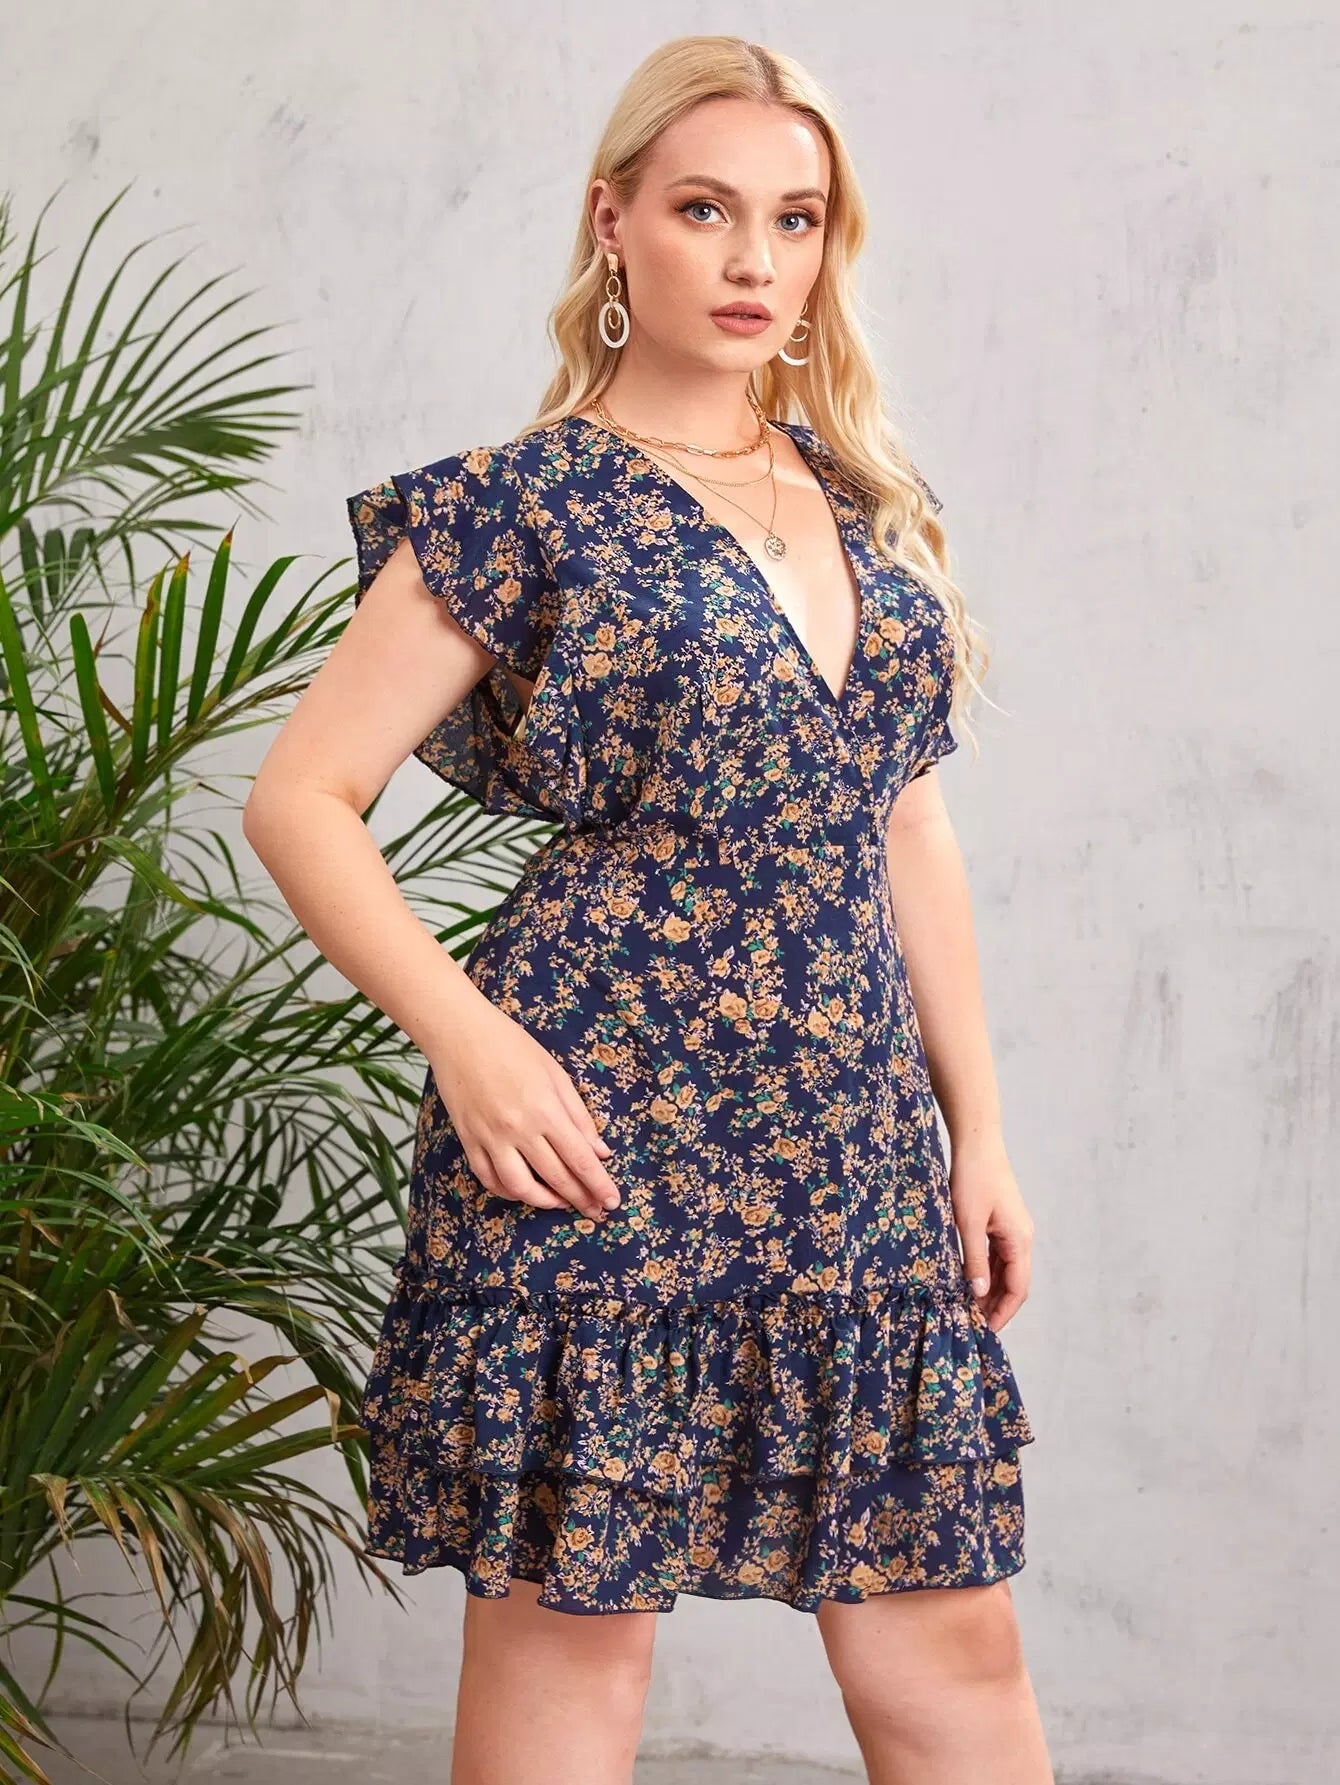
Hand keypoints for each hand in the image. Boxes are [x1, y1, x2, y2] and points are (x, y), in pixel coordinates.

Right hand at [430, 992, 620, 1220]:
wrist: (461, 1034)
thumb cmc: (513, 1046)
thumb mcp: (556, 1074)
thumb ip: (579, 1116)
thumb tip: (600, 1152)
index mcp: (545, 1110)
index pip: (580, 1160)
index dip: (598, 1185)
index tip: (612, 1201)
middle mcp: (518, 1129)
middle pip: (556, 1178)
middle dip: (580, 1199)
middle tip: (596, 1212)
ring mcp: (490, 1138)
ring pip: (520, 1187)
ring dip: (544, 1202)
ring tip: (561, 1204)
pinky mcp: (468, 1140)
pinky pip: (489, 1178)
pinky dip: (507, 1191)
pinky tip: (523, 1191)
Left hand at [948, 1138, 1033, 1332]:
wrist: (977, 1144)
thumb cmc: (973, 1179)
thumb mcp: (967, 1223)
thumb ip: (973, 1259)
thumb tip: (978, 1293)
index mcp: (1019, 1240)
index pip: (1018, 1288)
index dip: (1004, 1312)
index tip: (986, 1331)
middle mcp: (1022, 1238)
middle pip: (1015, 1282)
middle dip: (997, 1305)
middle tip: (973, 1323)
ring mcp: (1013, 1230)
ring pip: (1006, 1270)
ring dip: (991, 1290)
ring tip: (968, 1307)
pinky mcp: (1002, 1223)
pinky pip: (998, 1256)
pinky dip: (987, 1272)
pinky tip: (970, 1281)